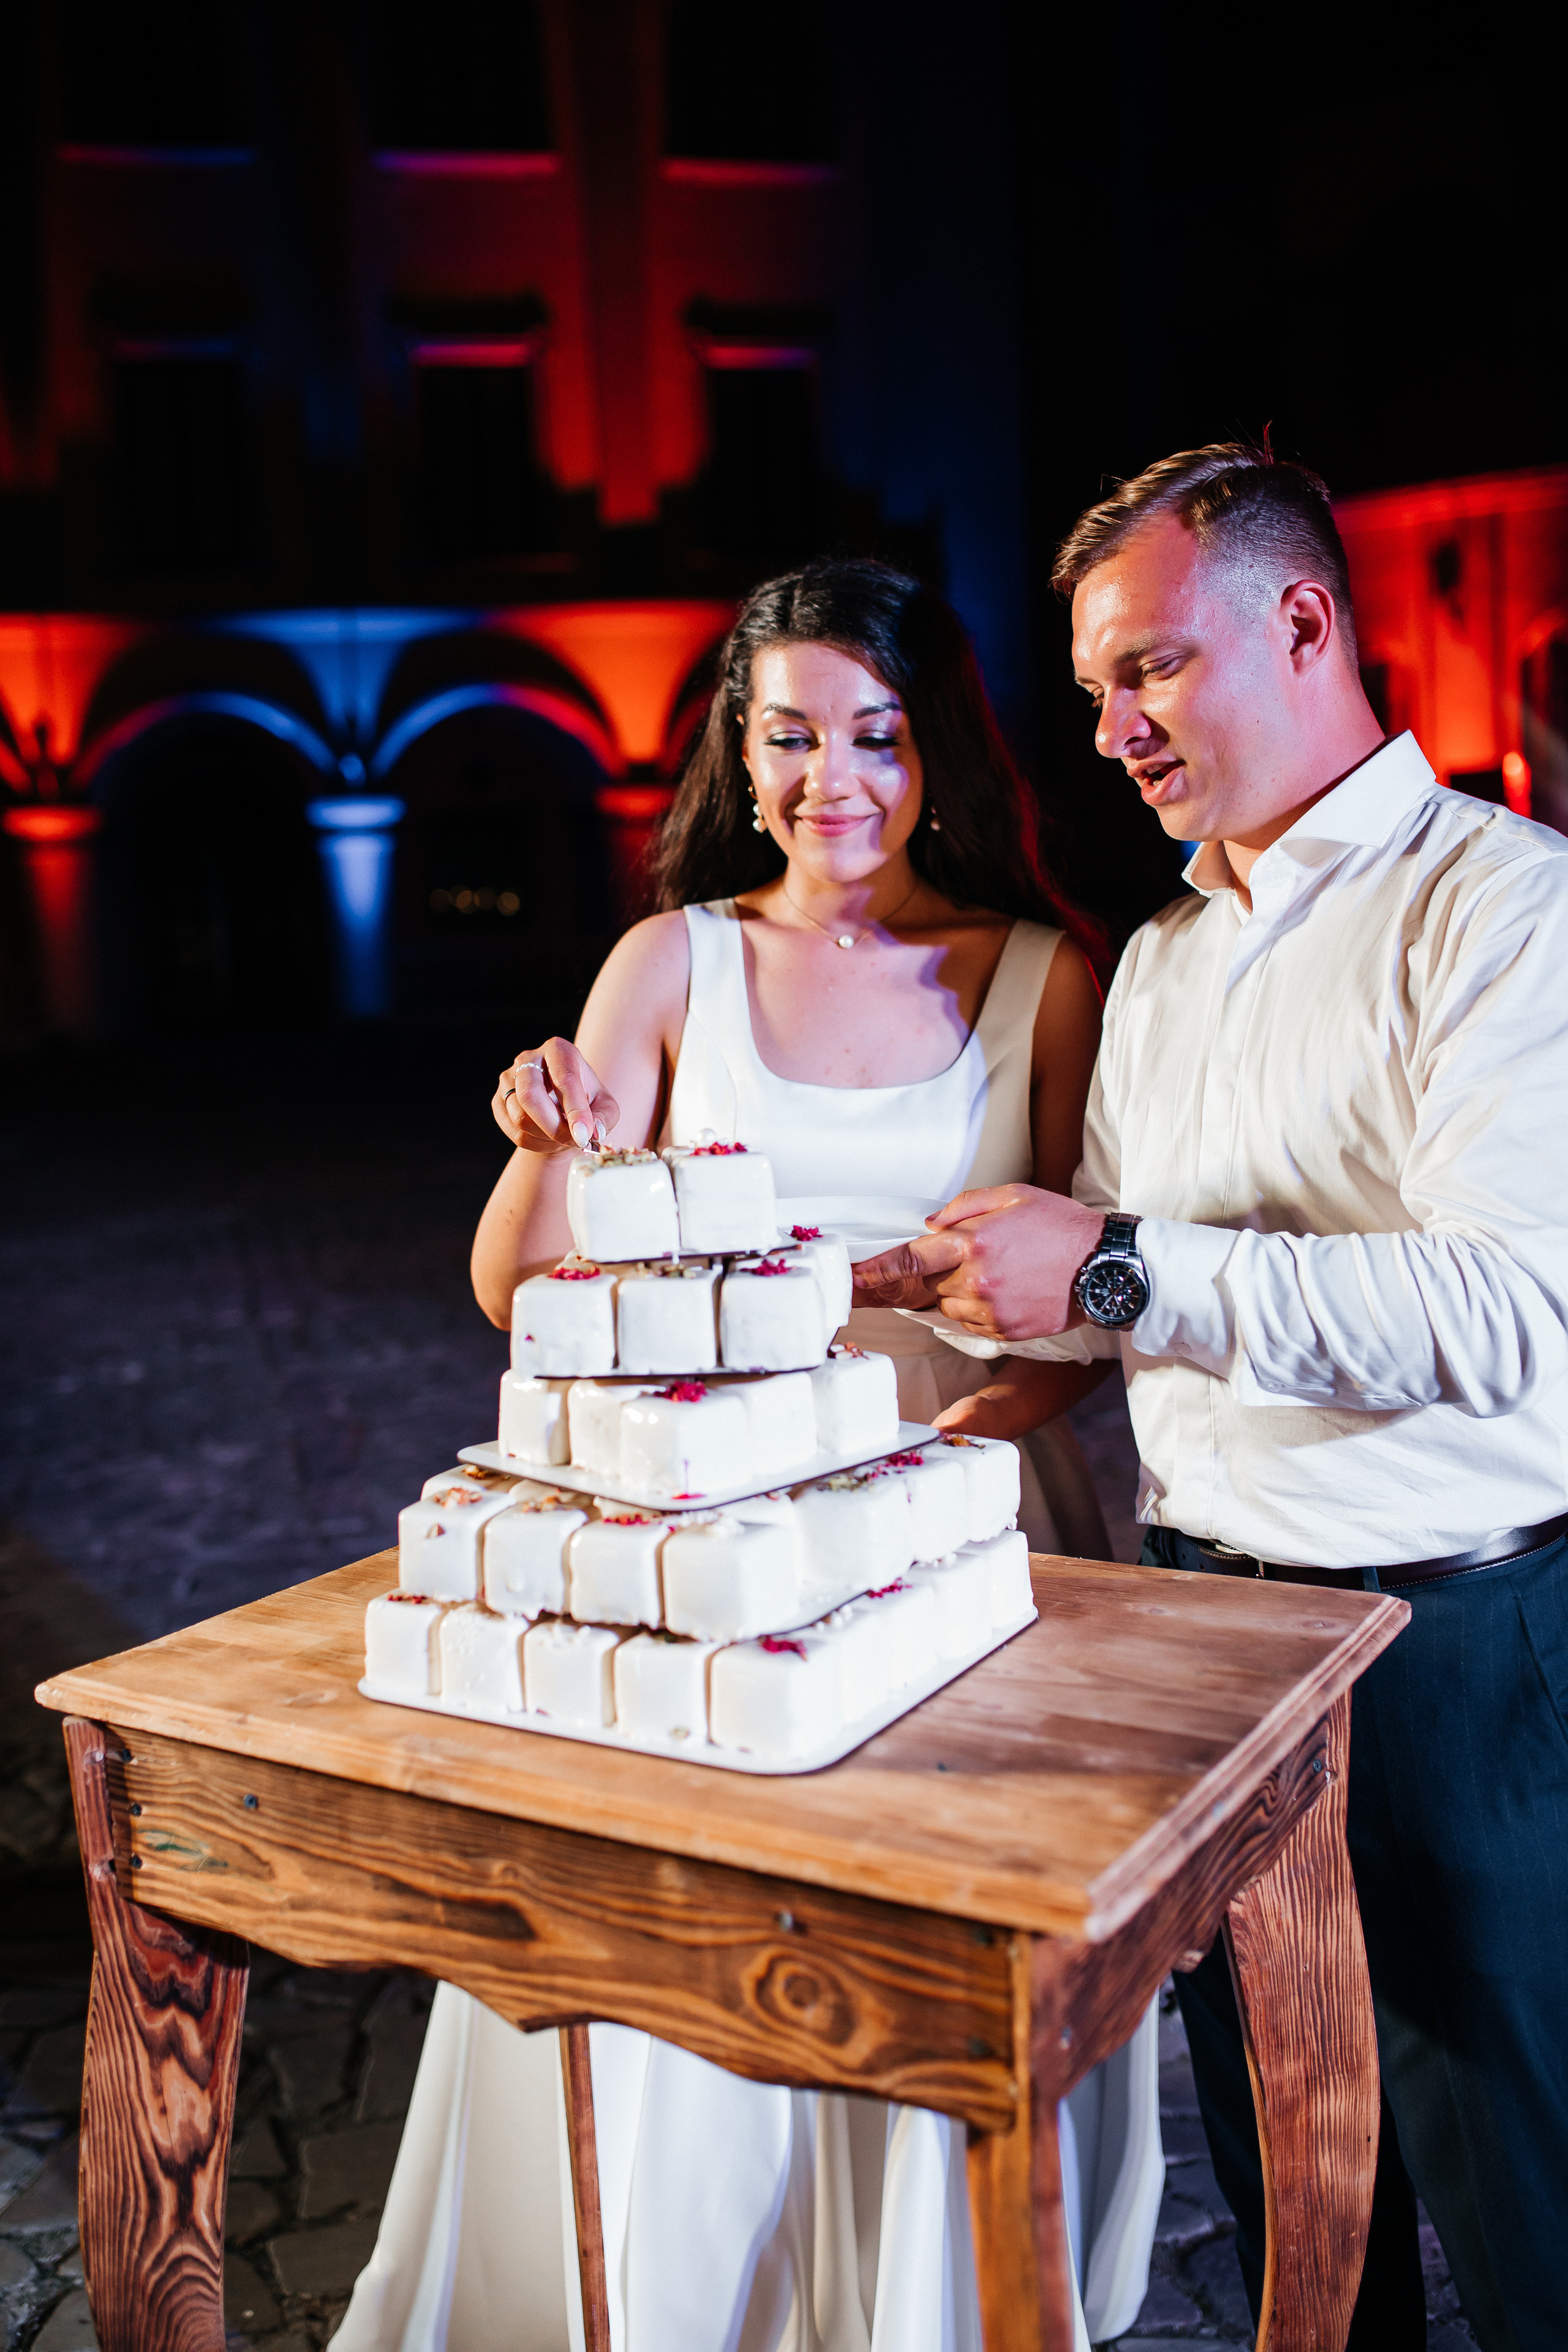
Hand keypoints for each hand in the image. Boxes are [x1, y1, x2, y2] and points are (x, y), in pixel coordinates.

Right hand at [492, 1039, 620, 1155]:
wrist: (562, 1110)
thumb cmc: (586, 1103)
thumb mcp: (605, 1107)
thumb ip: (604, 1117)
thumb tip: (593, 1132)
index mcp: (558, 1050)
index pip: (564, 1079)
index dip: (575, 1110)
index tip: (584, 1135)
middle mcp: (528, 1059)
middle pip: (530, 1095)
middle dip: (554, 1126)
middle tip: (575, 1141)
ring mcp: (508, 1079)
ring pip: (520, 1117)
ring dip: (547, 1137)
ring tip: (564, 1138)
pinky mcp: (498, 1101)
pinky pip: (514, 1131)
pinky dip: (535, 1144)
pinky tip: (549, 1140)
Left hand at [856, 1185, 1104, 1340]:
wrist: (1105, 1266)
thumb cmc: (1060, 1226)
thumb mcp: (1013, 1196)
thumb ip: (964, 1207)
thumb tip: (930, 1226)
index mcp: (974, 1243)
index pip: (910, 1259)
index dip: (876, 1270)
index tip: (852, 1278)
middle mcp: (978, 1281)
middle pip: (929, 1283)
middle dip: (940, 1271)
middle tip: (978, 1258)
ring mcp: (991, 1310)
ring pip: (948, 1305)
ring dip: (961, 1290)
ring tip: (1003, 1271)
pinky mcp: (1004, 1332)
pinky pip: (970, 1323)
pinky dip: (979, 1308)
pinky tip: (1011, 1290)